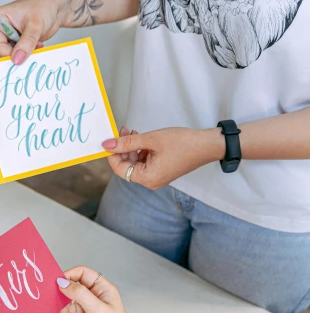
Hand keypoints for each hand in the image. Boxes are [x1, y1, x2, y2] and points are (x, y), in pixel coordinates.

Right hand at [0, 0, 64, 65]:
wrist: (55, 7)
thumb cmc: (43, 7)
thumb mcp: (35, 25)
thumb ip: (26, 43)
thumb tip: (17, 59)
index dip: (9, 53)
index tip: (22, 56)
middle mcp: (0, 28)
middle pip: (2, 51)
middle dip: (18, 54)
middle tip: (32, 49)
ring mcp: (9, 35)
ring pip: (11, 55)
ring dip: (25, 54)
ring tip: (36, 44)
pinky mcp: (17, 41)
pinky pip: (19, 55)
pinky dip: (29, 53)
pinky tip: (37, 45)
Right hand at [56, 267, 146, 312]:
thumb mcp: (96, 310)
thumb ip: (78, 294)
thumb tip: (62, 282)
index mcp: (103, 289)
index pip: (82, 274)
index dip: (68, 277)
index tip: (57, 286)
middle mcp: (97, 299)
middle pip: (72, 293)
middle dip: (65, 306)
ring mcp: (92, 312)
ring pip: (71, 309)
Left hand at [102, 126, 224, 188]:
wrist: (206, 145)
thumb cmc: (183, 143)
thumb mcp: (151, 139)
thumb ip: (127, 142)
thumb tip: (107, 145)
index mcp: (147, 178)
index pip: (119, 168)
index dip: (112, 153)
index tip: (110, 138)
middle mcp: (151, 182)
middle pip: (127, 166)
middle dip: (123, 148)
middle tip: (123, 130)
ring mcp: (156, 178)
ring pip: (135, 163)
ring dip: (132, 148)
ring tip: (134, 132)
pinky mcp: (162, 172)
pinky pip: (145, 163)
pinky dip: (141, 151)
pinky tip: (143, 140)